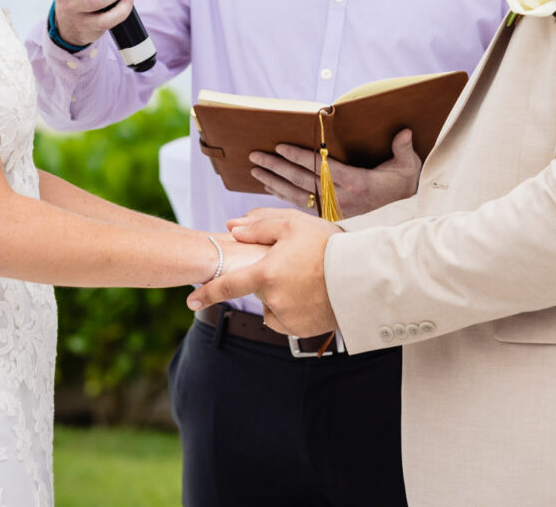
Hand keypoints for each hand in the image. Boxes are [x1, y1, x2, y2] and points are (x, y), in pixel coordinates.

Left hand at [187, 208, 342, 336]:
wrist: (363, 274)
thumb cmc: (328, 245)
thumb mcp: (293, 225)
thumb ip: (259, 226)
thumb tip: (231, 228)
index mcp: (266, 274)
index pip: (227, 286)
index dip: (207, 293)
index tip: (191, 299)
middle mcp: (273, 300)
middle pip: (260, 291)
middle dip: (270, 279)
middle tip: (296, 265)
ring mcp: (288, 317)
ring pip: (274, 307)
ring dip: (282, 296)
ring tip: (309, 281)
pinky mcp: (303, 330)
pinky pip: (289, 320)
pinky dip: (296, 310)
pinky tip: (313, 296)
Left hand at [250, 129, 420, 217]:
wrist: (405, 207)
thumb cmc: (403, 180)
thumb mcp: (407, 164)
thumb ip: (403, 148)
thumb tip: (404, 133)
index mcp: (357, 183)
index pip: (322, 168)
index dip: (300, 157)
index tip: (280, 147)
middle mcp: (342, 198)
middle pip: (304, 181)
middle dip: (278, 168)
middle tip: (256, 156)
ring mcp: (335, 208)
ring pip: (298, 195)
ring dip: (275, 182)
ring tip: (255, 170)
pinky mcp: (330, 213)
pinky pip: (302, 205)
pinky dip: (284, 196)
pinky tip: (270, 187)